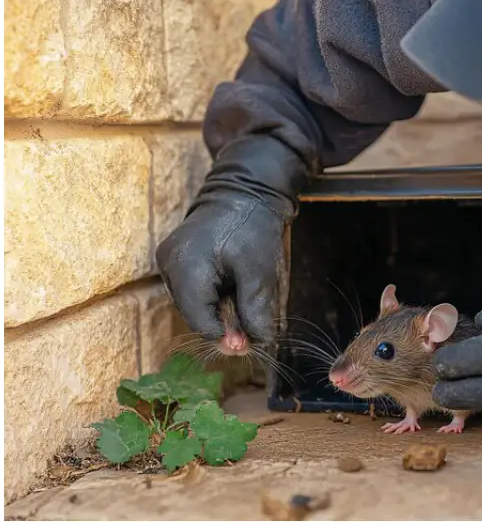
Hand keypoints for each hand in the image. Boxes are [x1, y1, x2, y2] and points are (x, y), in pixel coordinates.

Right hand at [156, 136, 305, 340]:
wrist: (246, 189)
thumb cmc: (253, 227)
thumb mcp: (260, 272)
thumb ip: (255, 311)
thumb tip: (257, 345)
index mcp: (184, 268)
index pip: (199, 321)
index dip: (226, 337)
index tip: (252, 342)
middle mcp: (168, 266)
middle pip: (196, 314)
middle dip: (226, 324)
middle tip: (254, 329)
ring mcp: (169, 261)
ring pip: (196, 304)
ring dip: (222, 309)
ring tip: (245, 295)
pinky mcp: (176, 258)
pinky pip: (195, 289)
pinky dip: (216, 295)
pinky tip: (234, 285)